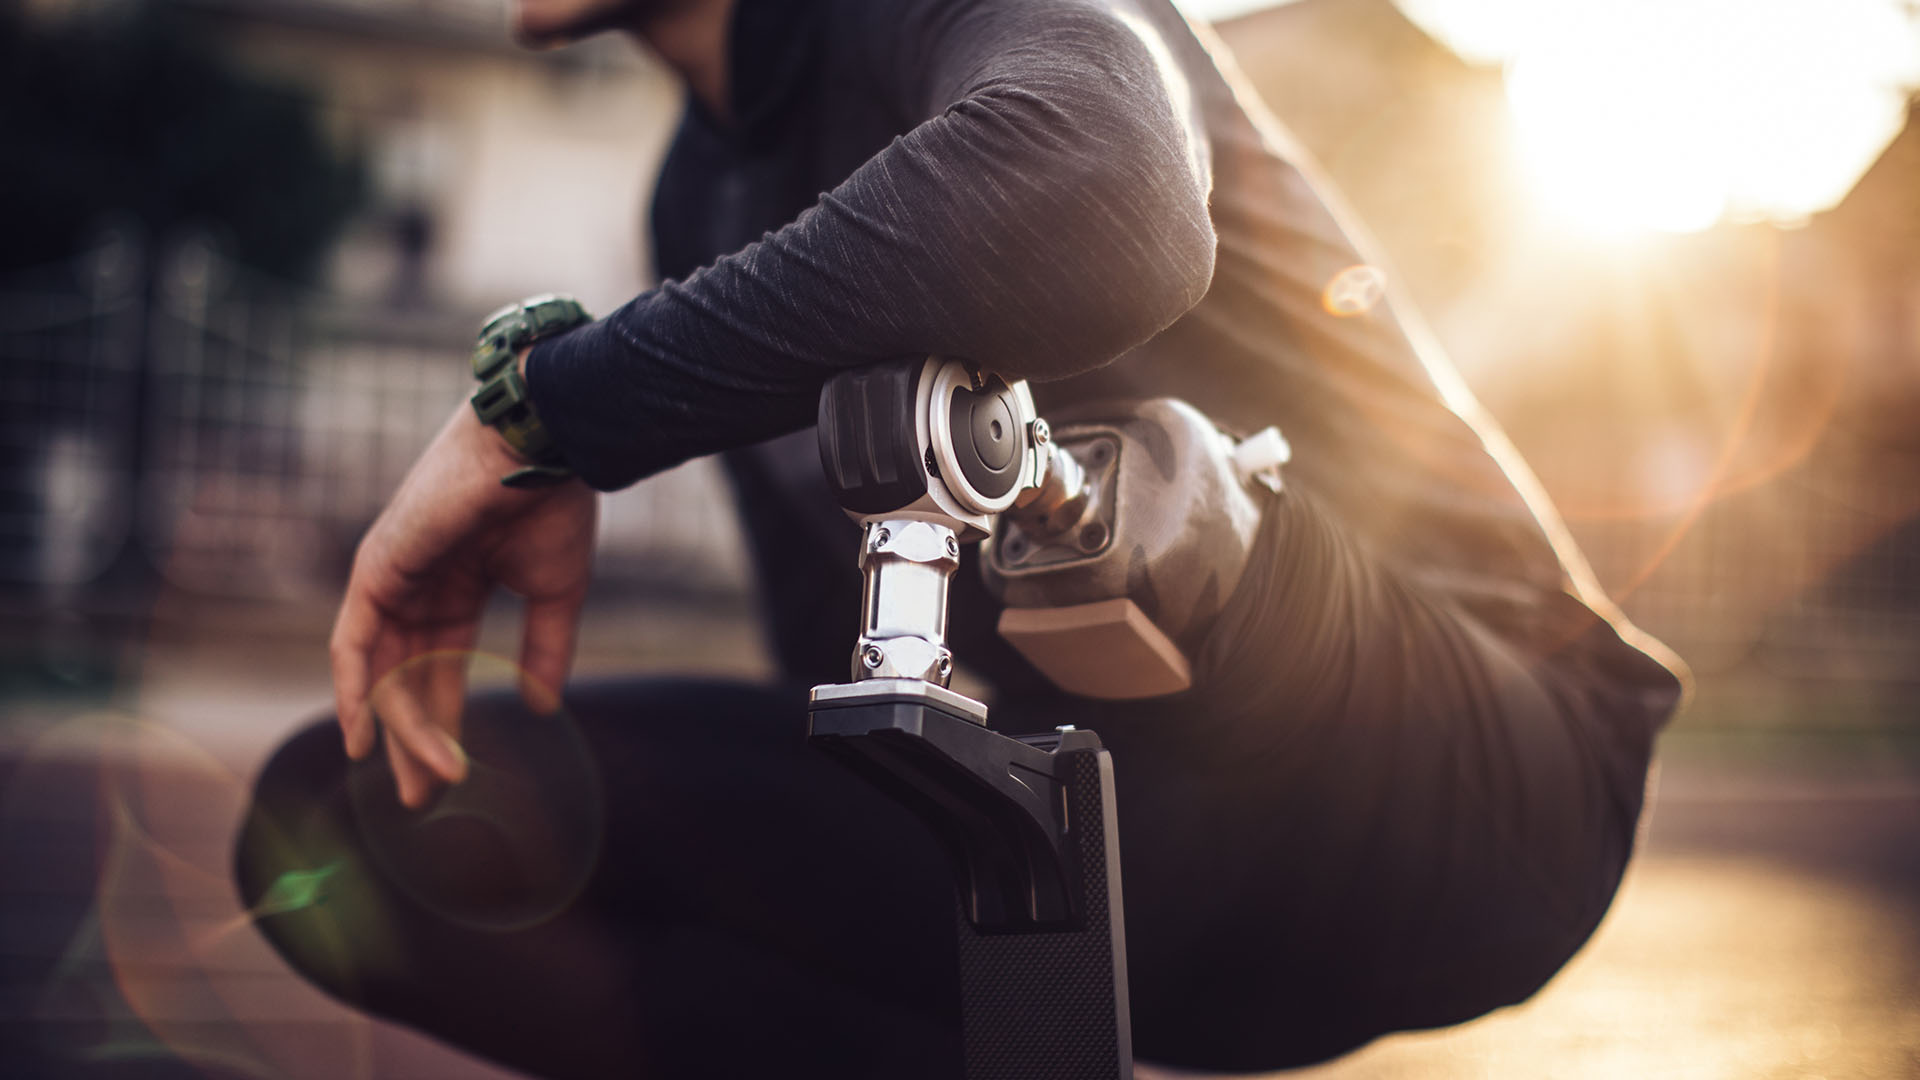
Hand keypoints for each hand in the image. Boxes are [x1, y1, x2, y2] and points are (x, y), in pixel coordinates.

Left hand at [329, 397, 596, 807]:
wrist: (543, 448)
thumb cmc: (554, 506)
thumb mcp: (555, 593)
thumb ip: (544, 650)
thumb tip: (541, 707)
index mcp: (459, 585)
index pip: (442, 667)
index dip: (445, 722)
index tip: (452, 776)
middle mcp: (418, 584)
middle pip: (406, 678)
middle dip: (413, 739)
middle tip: (422, 798)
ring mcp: (392, 576)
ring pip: (385, 669)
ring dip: (397, 728)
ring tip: (417, 782)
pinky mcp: (377, 568)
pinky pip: (354, 640)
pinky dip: (353, 687)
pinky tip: (362, 735)